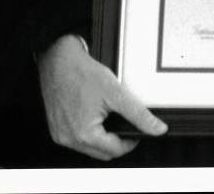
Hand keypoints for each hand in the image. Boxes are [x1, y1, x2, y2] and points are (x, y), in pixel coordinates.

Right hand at [37, 34, 167, 160]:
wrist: (59, 60)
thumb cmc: (82, 73)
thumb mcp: (116, 93)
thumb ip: (138, 114)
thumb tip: (156, 128)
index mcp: (84, 135)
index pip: (116, 150)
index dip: (131, 140)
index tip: (136, 130)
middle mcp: (69, 139)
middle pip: (103, 152)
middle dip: (117, 140)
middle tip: (124, 121)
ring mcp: (60, 135)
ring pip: (90, 148)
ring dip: (102, 137)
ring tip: (108, 115)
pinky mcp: (56, 129)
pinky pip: (77, 139)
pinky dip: (88, 131)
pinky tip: (93, 114)